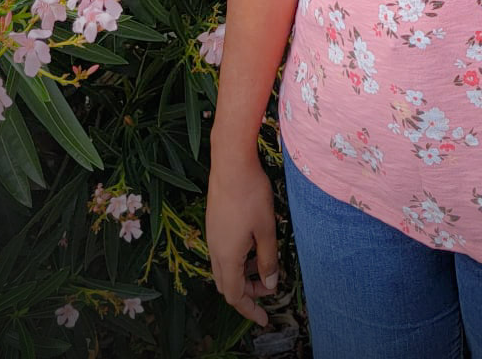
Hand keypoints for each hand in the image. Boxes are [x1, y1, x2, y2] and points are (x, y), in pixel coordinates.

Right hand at [206, 153, 278, 324]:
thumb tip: (270, 283)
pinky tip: (253, 244)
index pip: (235, 296)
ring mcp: (212, 236)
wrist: (230, 162)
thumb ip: (268, 258)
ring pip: (224, 268)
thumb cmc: (250, 194)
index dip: (250, 310)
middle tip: (268, 290)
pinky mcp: (214, 223)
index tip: (264, 319)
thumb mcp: (266, 229)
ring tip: (265, 265)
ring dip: (243, 275)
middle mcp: (215, 249)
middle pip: (227, 285)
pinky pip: (223, 252)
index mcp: (227, 256)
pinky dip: (238, 259)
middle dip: (247, 294)